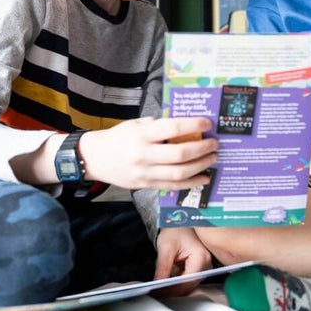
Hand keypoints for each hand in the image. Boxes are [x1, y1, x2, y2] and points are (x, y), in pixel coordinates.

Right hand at [78, 117, 217, 189]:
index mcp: (141, 135)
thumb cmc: (118, 137)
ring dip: (201, 166)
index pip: (172, 128)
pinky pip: (173, 186)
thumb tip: (185, 125)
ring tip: (213, 158)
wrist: (95, 158)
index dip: (193, 125)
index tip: (207, 123)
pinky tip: (204, 177)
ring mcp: (145, 172)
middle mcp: (144, 154)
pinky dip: (192, 183)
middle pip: (180, 154)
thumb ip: (158, 125)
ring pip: (179, 173)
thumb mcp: (136, 124)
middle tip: (214, 143)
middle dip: (202, 148)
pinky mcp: (146, 185)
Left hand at [152, 228, 212, 296]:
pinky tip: (167, 282)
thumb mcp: (166, 248)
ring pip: (188, 285)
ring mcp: (204, 268)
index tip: (159, 293)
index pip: (188, 280)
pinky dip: (177, 282)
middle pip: (189, 285)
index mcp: (201, 257)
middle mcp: (207, 264)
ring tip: (160, 287)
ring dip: (174, 287)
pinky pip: (188, 281)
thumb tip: (158, 285)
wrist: (180, 222)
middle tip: (156, 292)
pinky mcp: (199, 270)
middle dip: (172, 290)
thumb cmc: (175, 230)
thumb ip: (162, 269)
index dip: (173, 289)